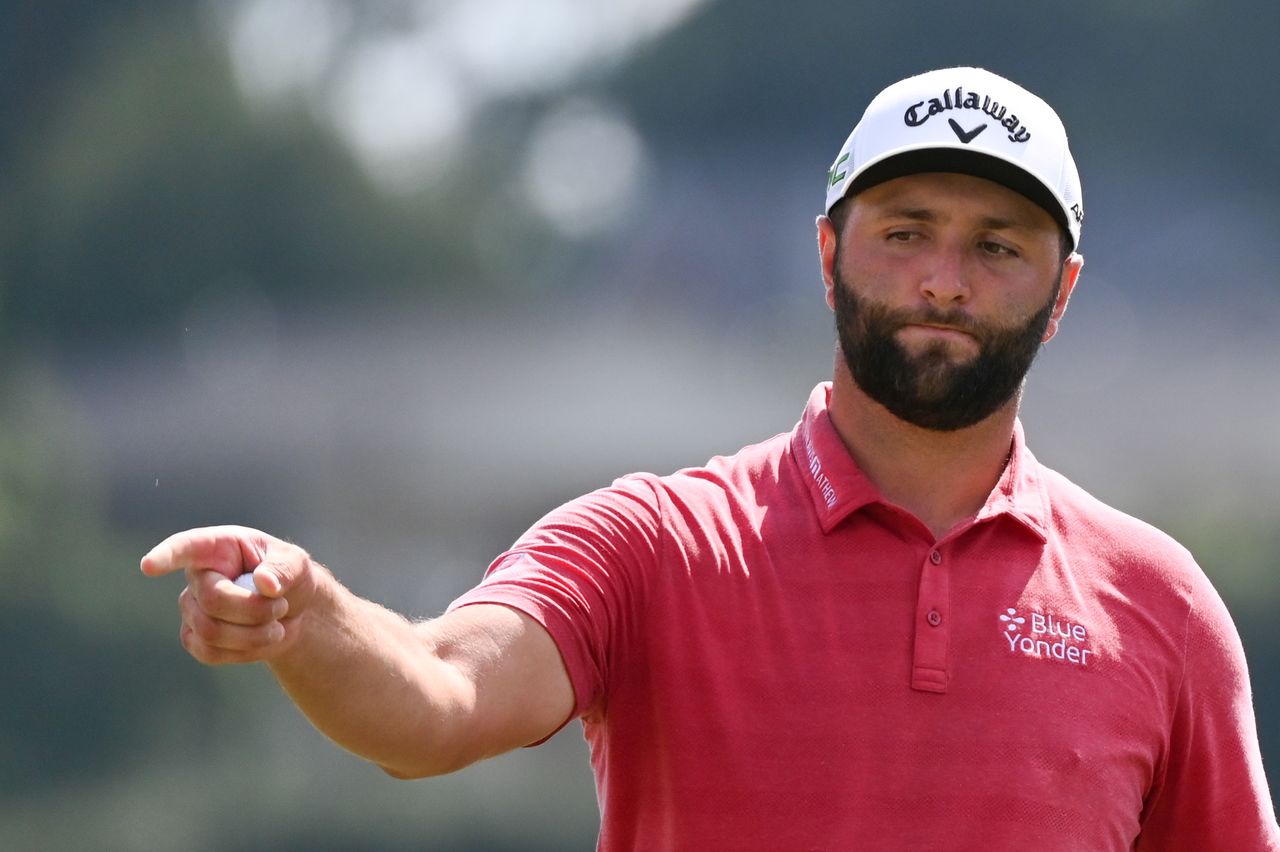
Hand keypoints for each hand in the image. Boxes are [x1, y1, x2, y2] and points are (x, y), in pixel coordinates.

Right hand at [140, 525, 321, 664]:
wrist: (291, 611)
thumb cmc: (289, 576)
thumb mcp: (296, 563)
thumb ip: (283, 569)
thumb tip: (265, 582)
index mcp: (217, 547)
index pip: (185, 547)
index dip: (166, 556)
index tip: (149, 566)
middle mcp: (198, 576)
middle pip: (211, 600)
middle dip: (254, 609)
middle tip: (281, 606)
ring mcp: (191, 608)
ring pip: (210, 631)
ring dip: (254, 633)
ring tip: (277, 624)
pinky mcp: (194, 638)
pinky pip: (209, 653)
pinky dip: (245, 651)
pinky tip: (261, 639)